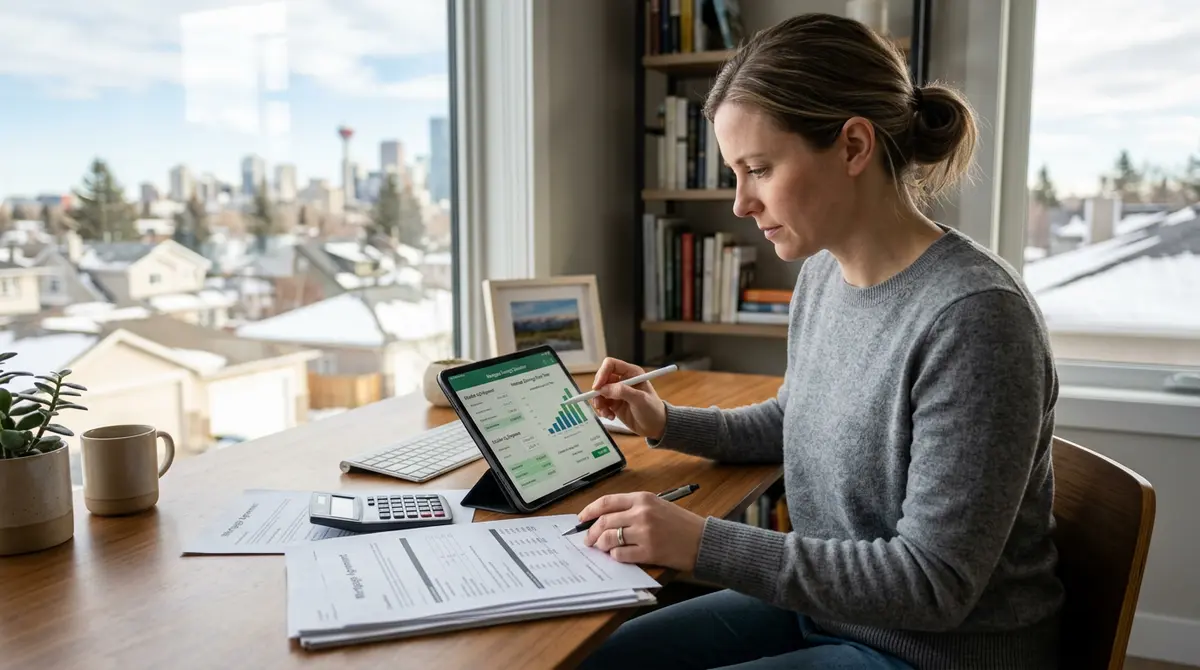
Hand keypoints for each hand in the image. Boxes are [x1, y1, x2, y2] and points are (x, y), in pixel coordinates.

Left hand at [578, 492, 704, 571]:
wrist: (702, 540)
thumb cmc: (680, 523)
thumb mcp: (657, 506)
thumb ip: (632, 509)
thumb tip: (603, 519)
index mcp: (643, 498)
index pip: (606, 502)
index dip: (589, 511)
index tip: (581, 519)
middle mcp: (642, 513)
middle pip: (604, 521)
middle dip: (590, 532)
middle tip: (587, 540)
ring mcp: (645, 533)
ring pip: (609, 538)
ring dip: (601, 545)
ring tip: (601, 548)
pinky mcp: (649, 551)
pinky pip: (621, 554)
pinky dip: (614, 556)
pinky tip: (617, 555)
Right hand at [591, 358, 667, 440]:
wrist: (656, 427)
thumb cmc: (652, 410)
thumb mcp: (640, 399)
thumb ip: (622, 391)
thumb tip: (603, 388)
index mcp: (631, 373)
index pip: (611, 365)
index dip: (602, 374)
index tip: (597, 387)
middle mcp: (623, 380)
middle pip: (602, 378)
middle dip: (598, 391)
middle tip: (600, 403)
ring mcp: (618, 392)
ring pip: (599, 392)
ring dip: (599, 402)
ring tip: (607, 413)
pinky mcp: (614, 403)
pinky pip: (602, 403)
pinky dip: (602, 410)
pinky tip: (611, 416)